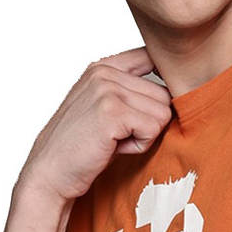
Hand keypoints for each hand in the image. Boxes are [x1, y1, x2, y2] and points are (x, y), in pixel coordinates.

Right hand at [18, 45, 172, 203]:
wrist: (51, 173)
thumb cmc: (81, 148)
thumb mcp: (104, 109)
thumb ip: (131, 92)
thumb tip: (179, 90)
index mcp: (103, 67)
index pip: (152, 57)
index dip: (162, 84)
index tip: (150, 108)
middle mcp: (105, 72)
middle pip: (164, 94)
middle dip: (149, 122)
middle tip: (120, 136)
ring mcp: (107, 89)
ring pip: (163, 112)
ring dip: (145, 135)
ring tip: (116, 142)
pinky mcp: (112, 112)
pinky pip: (153, 128)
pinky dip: (139, 146)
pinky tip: (115, 148)